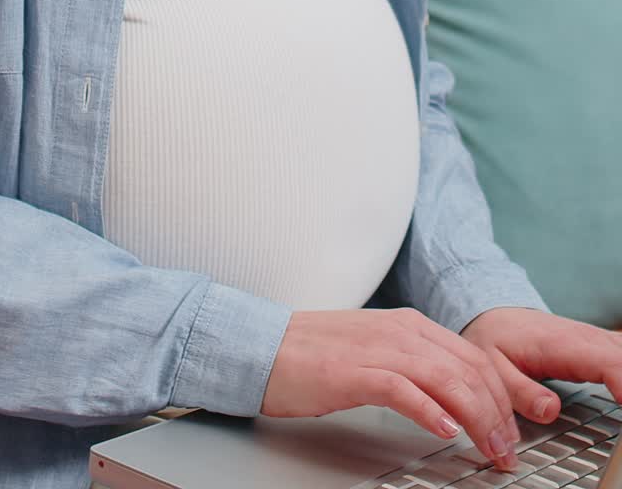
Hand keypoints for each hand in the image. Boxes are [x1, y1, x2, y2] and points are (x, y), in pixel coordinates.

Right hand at [262, 308, 519, 465]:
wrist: (266, 346)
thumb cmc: (317, 355)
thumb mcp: (378, 349)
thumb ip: (415, 364)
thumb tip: (453, 398)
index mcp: (410, 324)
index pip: (474, 357)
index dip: (501, 397)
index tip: (509, 431)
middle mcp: (402, 330)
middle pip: (470, 369)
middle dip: (497, 414)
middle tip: (507, 450)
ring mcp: (379, 348)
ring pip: (447, 379)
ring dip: (476, 419)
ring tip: (489, 448)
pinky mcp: (355, 372)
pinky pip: (403, 389)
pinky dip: (430, 411)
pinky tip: (446, 431)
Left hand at [461, 308, 621, 421]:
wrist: (494, 316)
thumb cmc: (494, 340)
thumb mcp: (494, 368)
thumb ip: (521, 392)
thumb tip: (550, 411)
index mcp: (559, 345)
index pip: (604, 361)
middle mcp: (583, 338)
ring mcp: (593, 338)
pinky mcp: (598, 343)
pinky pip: (621, 350)